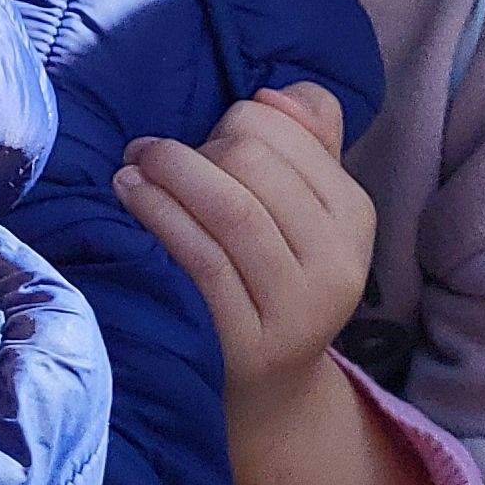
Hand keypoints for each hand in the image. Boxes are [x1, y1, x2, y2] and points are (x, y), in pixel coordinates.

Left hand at [113, 83, 368, 421]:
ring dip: (168, 173)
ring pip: (231, 209)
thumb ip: (303, 140)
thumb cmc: (270, 275)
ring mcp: (298, 308)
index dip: (232, 120)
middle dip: (194, 147)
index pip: (287, 132)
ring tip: (131, 168)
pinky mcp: (250, 343)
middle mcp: (338, 262)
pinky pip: (201, 260)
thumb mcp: (300, 210)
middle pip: (255, 164)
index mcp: (354, 215)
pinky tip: (129, 196)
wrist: (266, 389)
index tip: (199, 136)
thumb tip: (274, 95)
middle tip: (153, 154)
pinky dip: (159, 216)